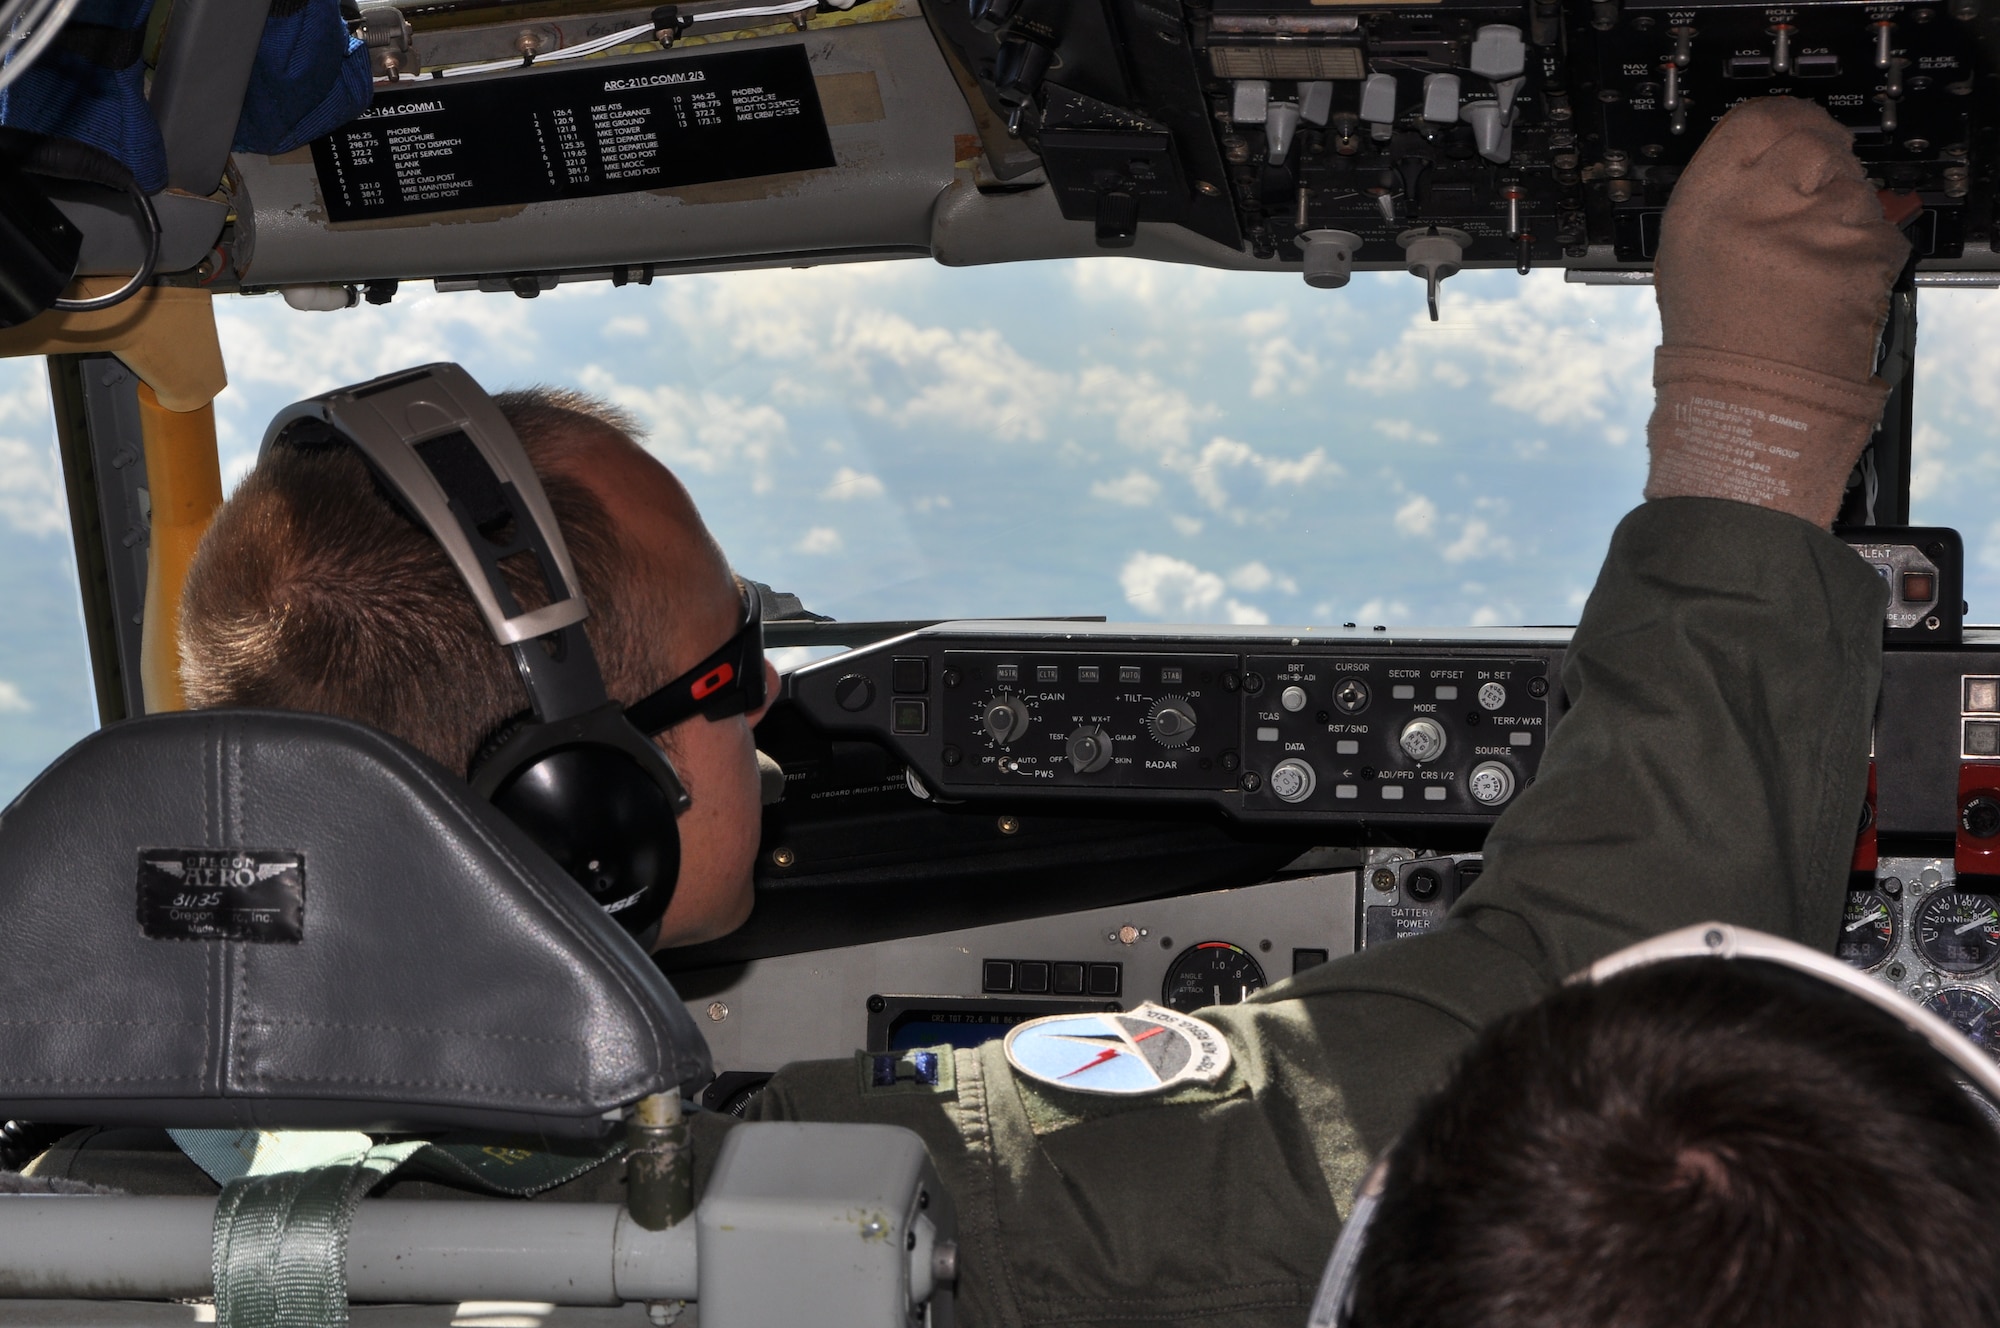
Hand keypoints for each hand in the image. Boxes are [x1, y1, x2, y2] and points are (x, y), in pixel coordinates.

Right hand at [1655, 97, 1908, 382]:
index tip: (1792, 128)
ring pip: (1854, 185)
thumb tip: (1763, 161)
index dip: (1780, 121)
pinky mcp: (1862, 250)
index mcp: (1701, 204)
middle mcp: (1756, 204)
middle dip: (1822, 158)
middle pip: (1811, 138)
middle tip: (1818, 193)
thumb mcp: (1686, 261)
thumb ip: (1726, 200)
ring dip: (1846, 214)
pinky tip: (1836, 286)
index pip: (1754, 121)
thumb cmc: (1711, 348)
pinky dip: (1867, 253)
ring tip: (1815, 263)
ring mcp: (1814, 224)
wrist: (1748, 405)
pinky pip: (1881, 231)